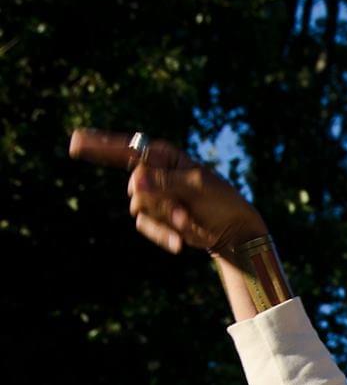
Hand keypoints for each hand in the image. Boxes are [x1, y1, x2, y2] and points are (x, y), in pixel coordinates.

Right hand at [69, 129, 266, 257]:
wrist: (233, 228)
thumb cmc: (220, 198)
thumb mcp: (197, 185)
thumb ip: (165, 182)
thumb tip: (133, 182)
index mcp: (163, 156)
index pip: (125, 148)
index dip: (99, 145)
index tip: (75, 141)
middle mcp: (152, 173)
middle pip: (135, 188)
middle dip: (160, 202)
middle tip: (184, 210)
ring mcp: (152, 197)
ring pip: (139, 208)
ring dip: (166, 218)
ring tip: (188, 220)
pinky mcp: (155, 219)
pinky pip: (145, 226)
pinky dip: (163, 234)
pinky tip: (181, 244)